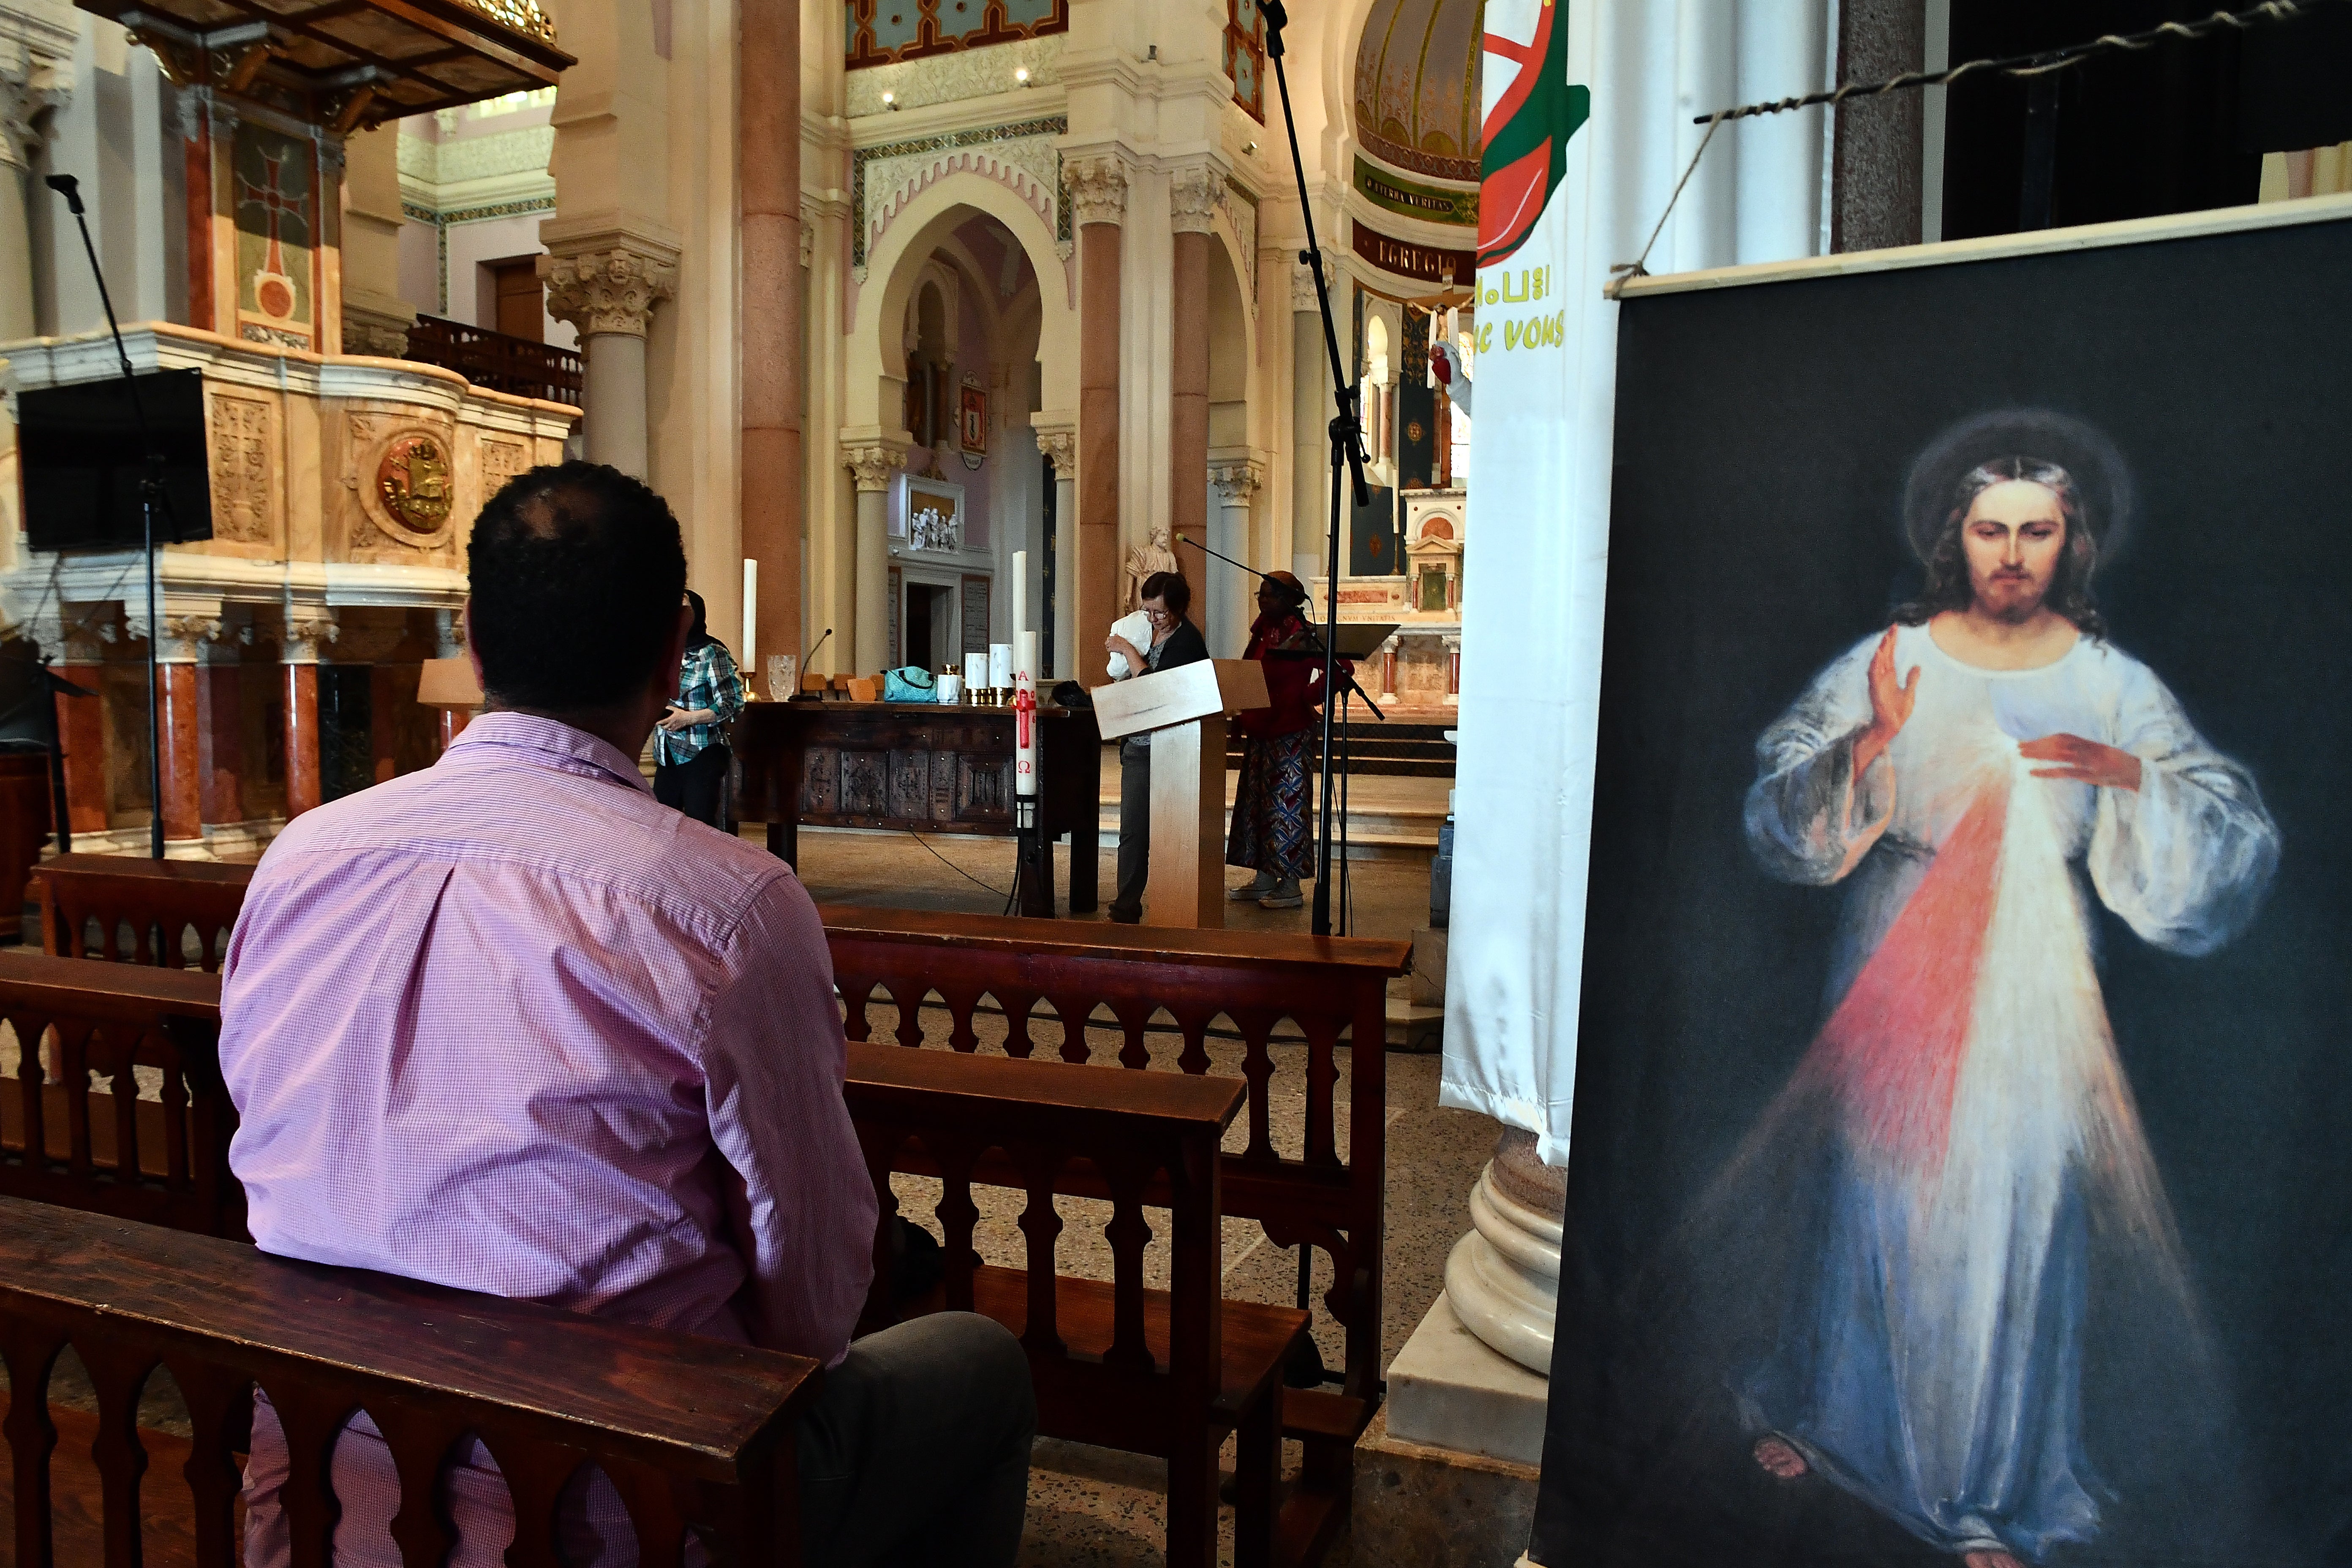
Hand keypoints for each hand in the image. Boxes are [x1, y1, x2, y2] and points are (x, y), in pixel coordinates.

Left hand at [658, 707, 703, 732]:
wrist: (689, 718)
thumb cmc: (683, 713)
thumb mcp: (676, 709)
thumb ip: (670, 708)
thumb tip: (666, 706)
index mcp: (671, 719)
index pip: (663, 722)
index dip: (658, 723)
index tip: (656, 723)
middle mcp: (672, 724)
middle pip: (665, 727)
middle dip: (662, 727)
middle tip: (661, 725)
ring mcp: (675, 726)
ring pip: (668, 729)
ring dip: (666, 728)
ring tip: (665, 727)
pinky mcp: (678, 728)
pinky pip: (672, 730)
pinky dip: (670, 730)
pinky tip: (670, 728)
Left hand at [1106, 634, 1144, 670]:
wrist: (1126, 648)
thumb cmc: (1126, 644)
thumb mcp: (1122, 638)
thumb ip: (1119, 637)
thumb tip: (1117, 635)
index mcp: (1115, 636)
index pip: (1110, 637)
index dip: (1110, 639)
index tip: (1111, 641)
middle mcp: (1113, 639)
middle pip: (1107, 640)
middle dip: (1108, 642)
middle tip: (1109, 644)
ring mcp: (1111, 644)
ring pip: (1106, 645)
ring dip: (1108, 646)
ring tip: (1110, 648)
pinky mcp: (1111, 648)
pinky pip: (1108, 649)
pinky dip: (1109, 650)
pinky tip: (1111, 651)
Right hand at [1854, 626, 1918, 773]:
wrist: (1893, 725)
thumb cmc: (1899, 711)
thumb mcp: (1910, 692)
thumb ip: (1912, 679)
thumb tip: (1917, 666)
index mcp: (1890, 676)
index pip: (1890, 655)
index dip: (1892, 642)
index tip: (1895, 629)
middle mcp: (1882, 677)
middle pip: (1885, 655)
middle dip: (1888, 641)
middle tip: (1892, 627)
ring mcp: (1878, 682)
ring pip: (1878, 662)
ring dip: (1881, 650)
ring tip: (1885, 638)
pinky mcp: (1876, 689)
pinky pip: (1874, 674)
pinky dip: (1875, 664)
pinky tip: (1878, 655)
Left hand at [2020, 732, 2140, 790]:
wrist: (2137, 773)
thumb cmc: (2116, 764)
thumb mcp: (2100, 753)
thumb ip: (2083, 750)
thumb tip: (2064, 749)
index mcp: (2089, 743)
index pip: (2063, 736)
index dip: (2045, 737)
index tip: (2030, 739)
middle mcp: (2087, 749)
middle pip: (2057, 743)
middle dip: (2037, 744)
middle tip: (2019, 747)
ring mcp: (2088, 761)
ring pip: (2059, 754)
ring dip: (2039, 754)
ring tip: (2022, 755)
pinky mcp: (2089, 775)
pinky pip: (2064, 772)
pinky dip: (2046, 771)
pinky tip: (2032, 772)